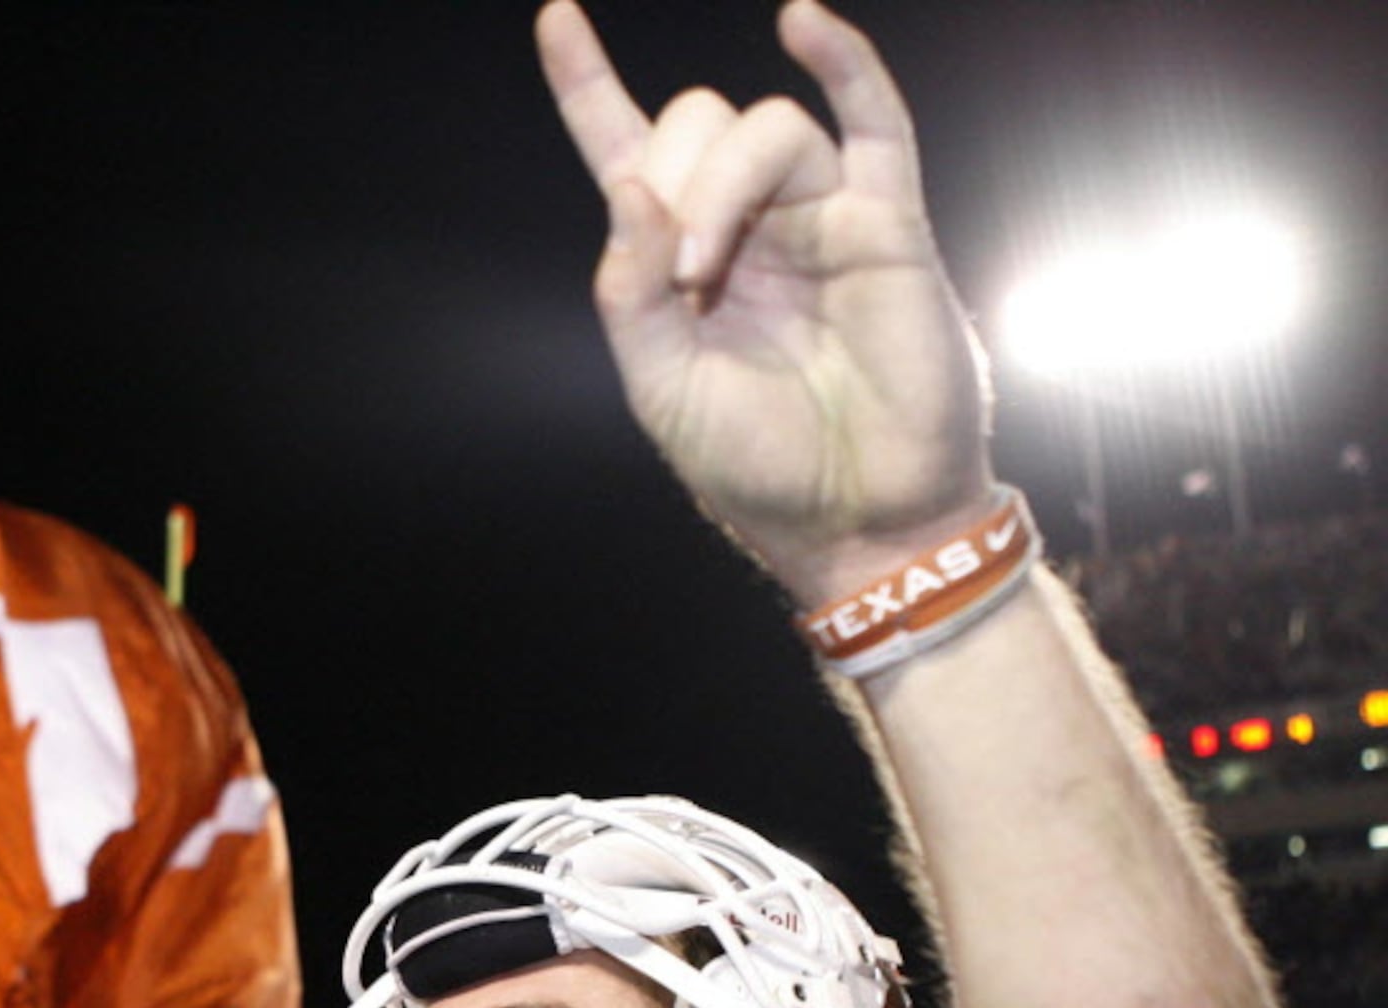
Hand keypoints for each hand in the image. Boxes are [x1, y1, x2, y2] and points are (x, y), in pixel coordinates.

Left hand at [536, 0, 993, 601]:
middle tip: (677, 278)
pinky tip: (802, 24)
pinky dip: (844, 63)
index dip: (587, 85)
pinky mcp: (889, 227)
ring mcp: (820, 219)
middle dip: (671, 180)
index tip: (557, 20)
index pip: (628, 150)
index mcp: (679, 264)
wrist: (854, 519)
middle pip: (698, 125)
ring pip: (767, 129)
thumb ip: (630, 292)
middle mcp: (748, 227)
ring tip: (707, 275)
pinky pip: (876, 121)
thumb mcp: (662, 389)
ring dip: (723, 186)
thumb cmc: (759, 468)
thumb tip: (628, 186)